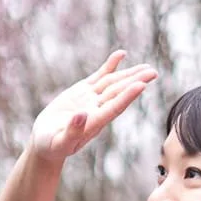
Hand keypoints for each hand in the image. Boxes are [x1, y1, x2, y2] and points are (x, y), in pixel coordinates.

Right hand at [28, 51, 157, 166]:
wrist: (46, 143)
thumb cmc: (51, 146)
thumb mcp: (59, 142)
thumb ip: (72, 131)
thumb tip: (82, 114)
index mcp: (93, 123)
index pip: (114, 108)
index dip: (127, 97)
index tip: (141, 85)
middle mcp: (96, 110)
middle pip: (118, 93)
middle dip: (135, 81)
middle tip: (153, 72)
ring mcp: (90, 99)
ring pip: (113, 83)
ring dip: (128, 74)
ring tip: (146, 67)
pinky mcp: (83, 91)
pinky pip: (100, 76)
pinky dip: (110, 65)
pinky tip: (121, 54)